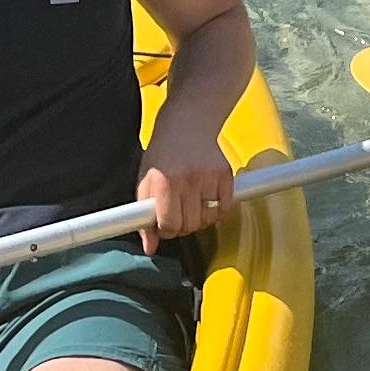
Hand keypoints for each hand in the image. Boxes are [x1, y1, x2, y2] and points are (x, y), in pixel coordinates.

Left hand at [137, 129, 236, 253]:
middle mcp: (187, 179)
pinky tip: (207, 200)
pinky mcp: (225, 175)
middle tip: (178, 213)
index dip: (165, 230)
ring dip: (199, 219)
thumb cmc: (163, 153)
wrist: (188, 123)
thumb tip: (150, 247)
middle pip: (189, 226)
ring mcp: (209, 176)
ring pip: (207, 220)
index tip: (164, 224)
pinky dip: (216, 211)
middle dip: (182, 226)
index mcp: (164, 181)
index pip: (168, 224)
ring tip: (192, 204)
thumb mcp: (146, 181)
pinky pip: (224, 209)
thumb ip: (144, 215)